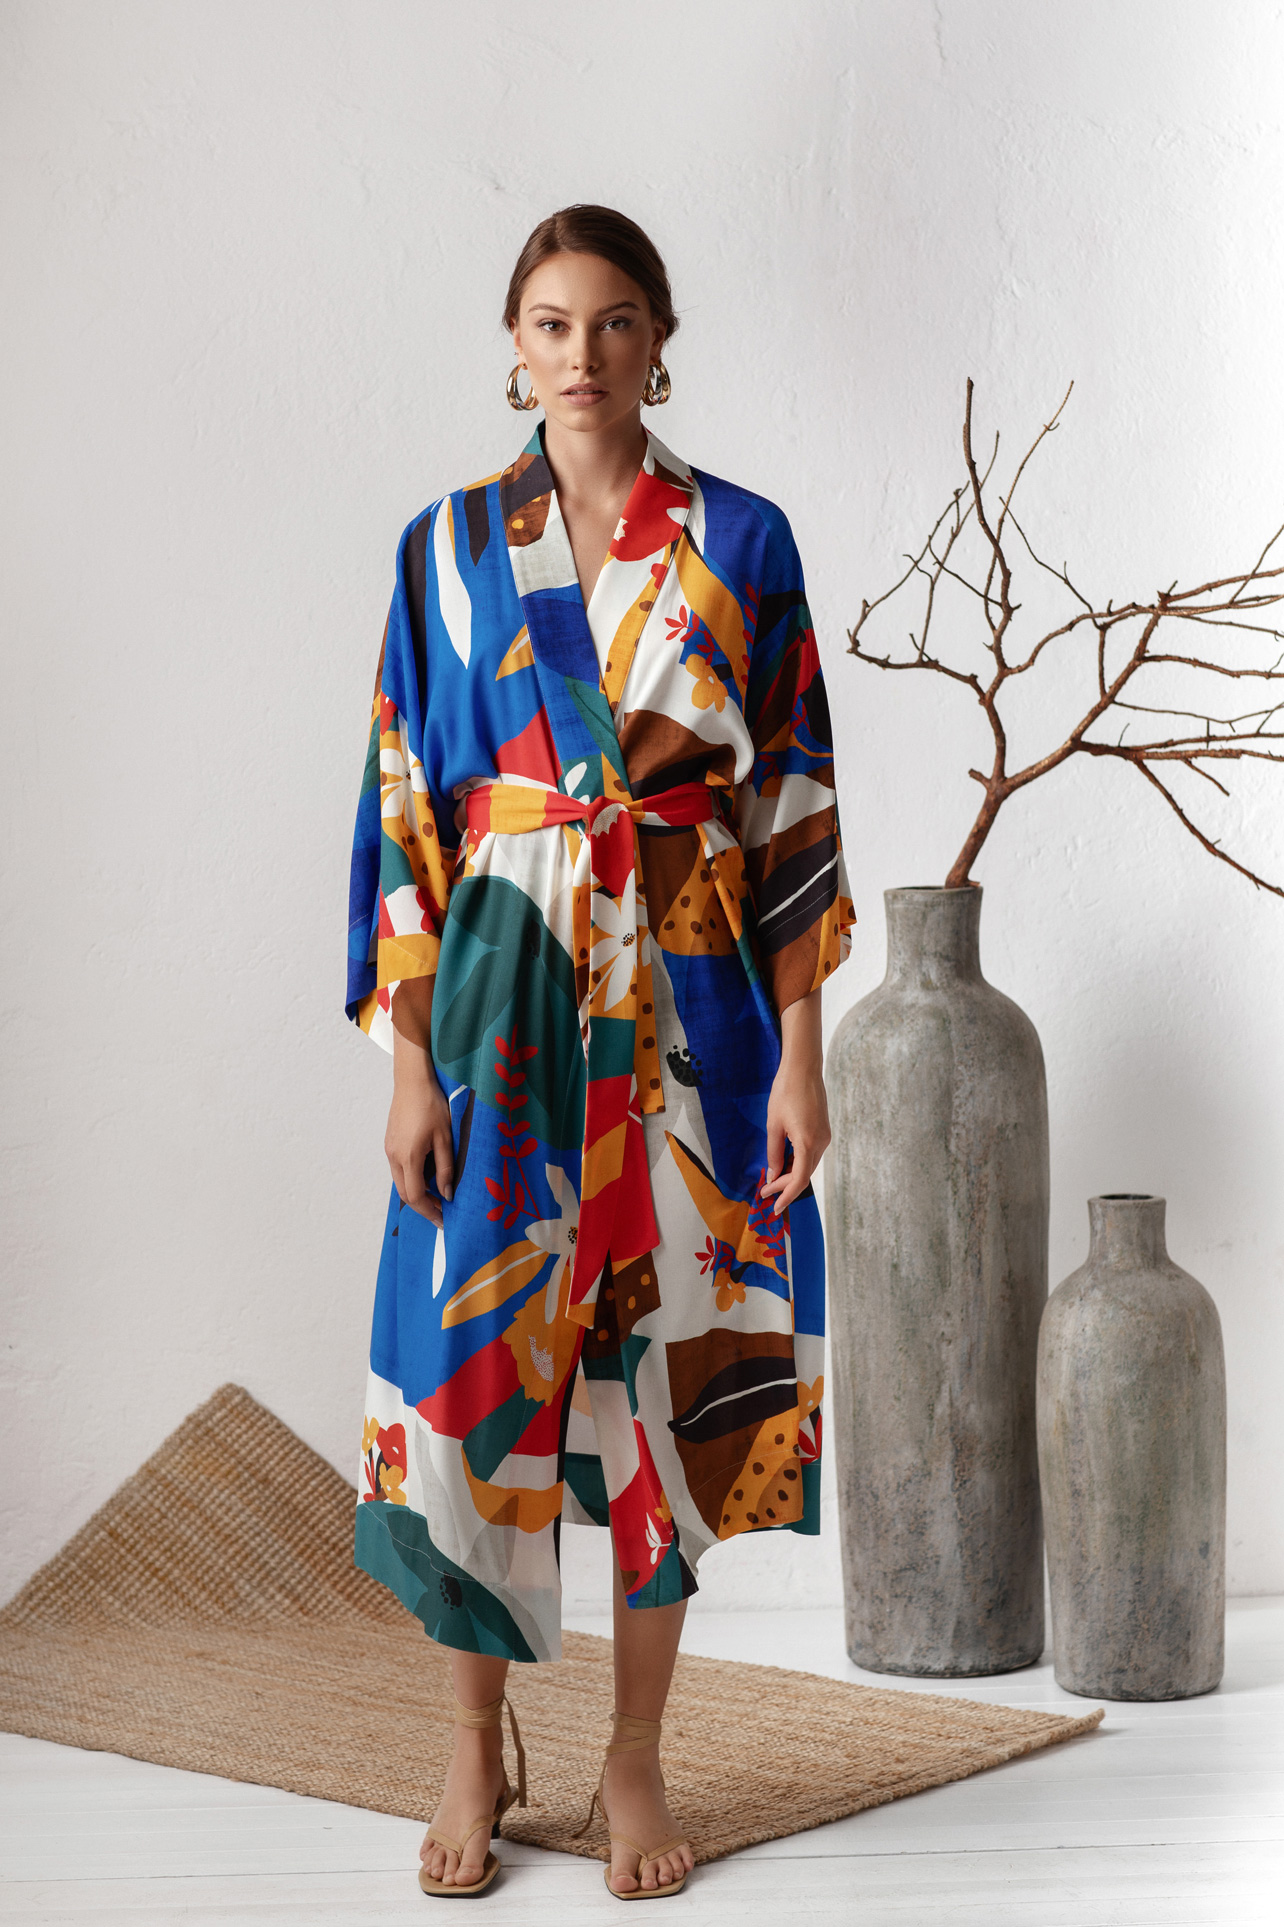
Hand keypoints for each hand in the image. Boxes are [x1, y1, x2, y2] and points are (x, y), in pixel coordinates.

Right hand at [386, 1026, 454, 1228]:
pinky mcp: (390, 1143)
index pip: (415, 1197)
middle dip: (423, 1206)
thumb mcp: (446, 1139)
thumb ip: (445, 1169)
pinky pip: (399, 1169)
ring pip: (400, 1182)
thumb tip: (446, 1194)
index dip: (430, 1212)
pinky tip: (427, 1175)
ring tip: (438, 1194)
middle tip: (443, 1211)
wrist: (412, 1081)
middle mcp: (394, 1157)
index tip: (444, 1221)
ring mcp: (389, 1150)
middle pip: (405, 1193)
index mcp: (408, 1158)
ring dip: (417, 1192)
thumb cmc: (432, 1106)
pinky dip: (412, 1179)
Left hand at [760, 988, 829, 1217]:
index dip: (786, 1196)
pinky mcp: (824, 1130)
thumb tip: (773, 1176)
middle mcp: (821, 1143)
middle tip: (765, 1193)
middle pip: (804, 1174)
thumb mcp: (774, 1125)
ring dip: (791, 1175)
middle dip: (785, 1187)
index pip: (798, 1179)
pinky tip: (784, 1164)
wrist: (804, 1068)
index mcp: (808, 1144)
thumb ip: (774, 1153)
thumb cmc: (785, 1093)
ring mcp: (825, 1137)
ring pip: (808, 1165)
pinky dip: (798, 1162)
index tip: (773, 1207)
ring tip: (772, 1181)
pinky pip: (811, 1154)